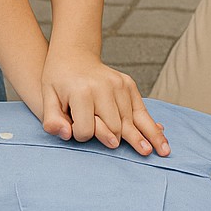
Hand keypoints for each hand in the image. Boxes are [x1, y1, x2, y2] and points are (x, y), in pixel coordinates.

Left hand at [40, 45, 169, 156]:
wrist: (74, 55)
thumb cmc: (58, 80)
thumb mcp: (47, 97)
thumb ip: (52, 119)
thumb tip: (67, 135)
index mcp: (82, 92)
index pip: (86, 129)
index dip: (80, 136)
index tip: (75, 132)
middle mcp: (104, 88)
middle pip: (115, 126)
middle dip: (121, 141)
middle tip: (143, 155)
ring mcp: (119, 84)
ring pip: (132, 119)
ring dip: (149, 136)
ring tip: (163, 151)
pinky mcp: (128, 84)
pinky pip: (140, 108)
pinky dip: (150, 123)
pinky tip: (161, 136)